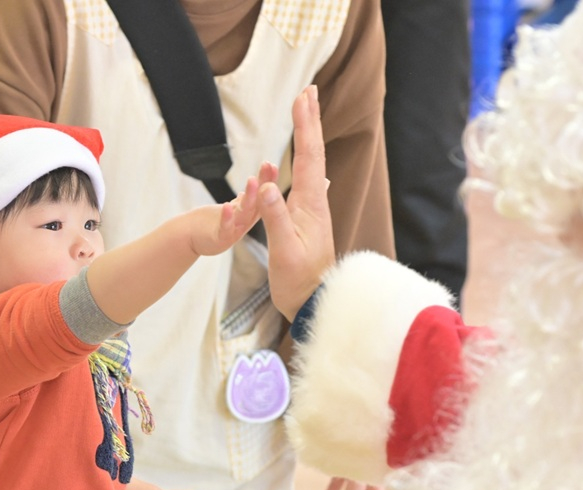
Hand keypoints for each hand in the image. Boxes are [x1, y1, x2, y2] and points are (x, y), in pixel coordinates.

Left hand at [189, 168, 275, 256]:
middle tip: (270, 167)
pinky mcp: (220, 238)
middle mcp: (244, 223)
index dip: (268, 181)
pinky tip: (228, 206)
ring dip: (250, 197)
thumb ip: (242, 202)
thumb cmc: (208, 225)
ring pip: (244, 213)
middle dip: (265, 185)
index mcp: (247, 215)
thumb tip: (250, 189)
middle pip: (258, 202)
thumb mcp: (230, 211)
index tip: (273, 165)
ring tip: (253, 180)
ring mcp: (233, 231)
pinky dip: (227, 218)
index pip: (262, 196)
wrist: (188, 240)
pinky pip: (225, 228)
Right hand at [259, 85, 335, 320]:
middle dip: (310, 122)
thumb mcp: (284, 251)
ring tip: (306, 115)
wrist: (313, 303)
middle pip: (313, 154)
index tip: (303, 98)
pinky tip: (306, 163)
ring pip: (311, 165)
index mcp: (310, 206)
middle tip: (309, 92)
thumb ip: (275, 218)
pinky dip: (304, 161)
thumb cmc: (299, 281)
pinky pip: (305, 181)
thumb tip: (268, 185)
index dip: (305, 126)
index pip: (308, 158)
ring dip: (308, 137)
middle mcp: (314, 203)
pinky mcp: (307, 220)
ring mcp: (312, 211)